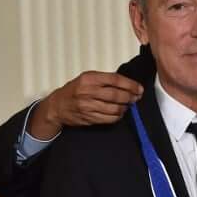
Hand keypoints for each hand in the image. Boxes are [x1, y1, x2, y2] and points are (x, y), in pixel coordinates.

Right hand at [28, 72, 143, 139]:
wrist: (58, 106)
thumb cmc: (74, 90)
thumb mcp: (87, 78)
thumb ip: (105, 80)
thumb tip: (127, 84)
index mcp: (89, 78)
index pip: (115, 80)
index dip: (130, 85)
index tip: (139, 88)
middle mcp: (88, 92)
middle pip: (116, 95)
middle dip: (130, 97)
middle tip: (136, 97)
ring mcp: (88, 106)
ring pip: (115, 109)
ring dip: (125, 107)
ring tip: (128, 105)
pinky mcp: (89, 118)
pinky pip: (109, 119)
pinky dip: (118, 116)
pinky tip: (119, 112)